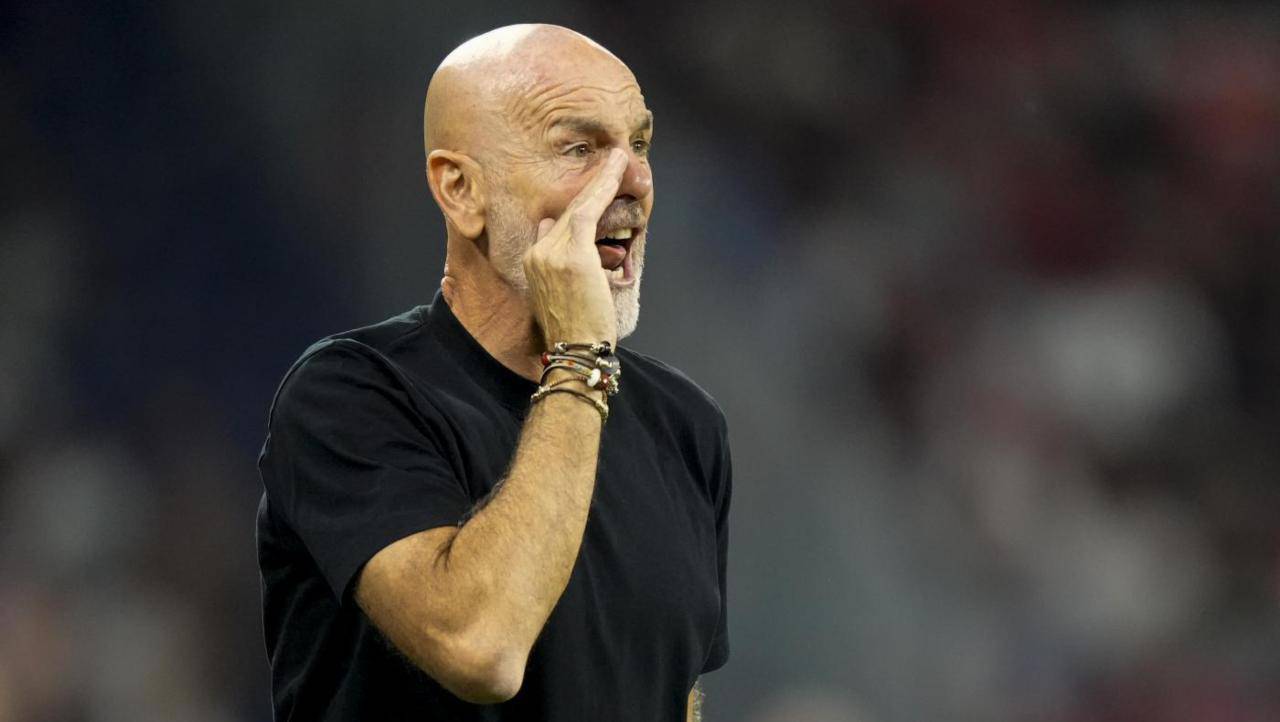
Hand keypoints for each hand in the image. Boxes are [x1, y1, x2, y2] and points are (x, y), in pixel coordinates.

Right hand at [523, 148, 626, 347]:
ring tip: (620, 160)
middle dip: (592, 186)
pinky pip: (590, 210)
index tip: (592, 190)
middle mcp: (538, 253)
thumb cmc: (577, 333)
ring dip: (603, 180)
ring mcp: (553, 253)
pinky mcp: (573, 254)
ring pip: (580, 206)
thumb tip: (569, 253)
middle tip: (613, 162)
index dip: (577, 205)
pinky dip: (604, 187)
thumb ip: (562, 269)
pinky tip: (618, 170)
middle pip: (568, 211)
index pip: (555, 224)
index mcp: (534, 262)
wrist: (576, 353)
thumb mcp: (562, 297)